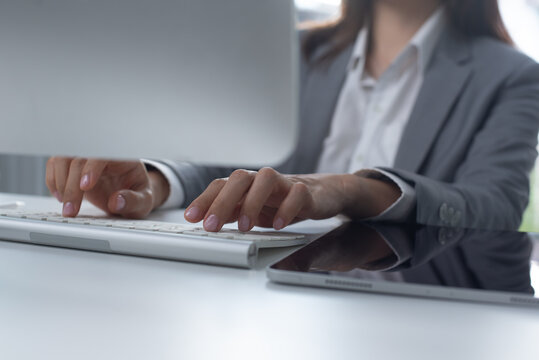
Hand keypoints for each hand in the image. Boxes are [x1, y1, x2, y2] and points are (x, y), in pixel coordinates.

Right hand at [45, 157, 169, 217]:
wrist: (131, 195)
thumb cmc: (138, 195)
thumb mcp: (145, 201)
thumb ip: (134, 201)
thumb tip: (117, 201)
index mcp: (123, 159)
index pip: (103, 156)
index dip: (91, 169)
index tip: (85, 187)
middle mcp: (102, 155)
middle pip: (79, 160)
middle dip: (72, 186)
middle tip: (70, 210)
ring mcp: (86, 160)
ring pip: (62, 159)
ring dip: (59, 183)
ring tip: (66, 206)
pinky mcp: (74, 168)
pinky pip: (55, 165)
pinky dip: (53, 181)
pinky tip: (61, 197)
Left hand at [183, 167, 400, 231]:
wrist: (322, 194)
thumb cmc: (282, 201)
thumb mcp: (254, 210)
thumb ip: (232, 213)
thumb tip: (206, 223)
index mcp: (247, 184)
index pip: (221, 185)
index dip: (204, 199)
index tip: (190, 217)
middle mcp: (262, 180)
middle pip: (239, 179)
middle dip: (222, 201)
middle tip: (210, 226)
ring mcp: (284, 183)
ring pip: (265, 180)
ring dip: (252, 202)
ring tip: (244, 226)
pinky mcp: (306, 191)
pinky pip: (296, 194)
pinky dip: (286, 209)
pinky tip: (278, 225)